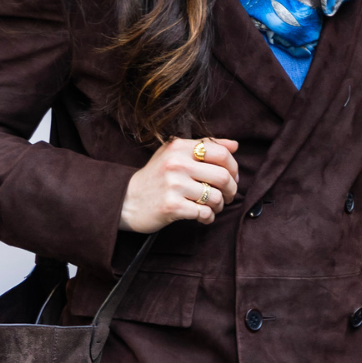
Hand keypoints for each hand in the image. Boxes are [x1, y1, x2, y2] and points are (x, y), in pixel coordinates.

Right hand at [119, 138, 239, 232]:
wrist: (126, 200)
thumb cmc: (156, 177)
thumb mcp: (175, 154)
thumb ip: (204, 146)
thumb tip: (235, 145)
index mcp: (179, 147)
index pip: (221, 153)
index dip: (233, 167)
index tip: (232, 177)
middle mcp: (177, 163)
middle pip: (223, 176)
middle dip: (231, 189)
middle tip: (228, 195)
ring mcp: (174, 185)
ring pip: (215, 197)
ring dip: (219, 205)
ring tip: (213, 207)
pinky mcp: (172, 205)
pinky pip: (204, 213)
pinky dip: (208, 217)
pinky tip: (203, 217)